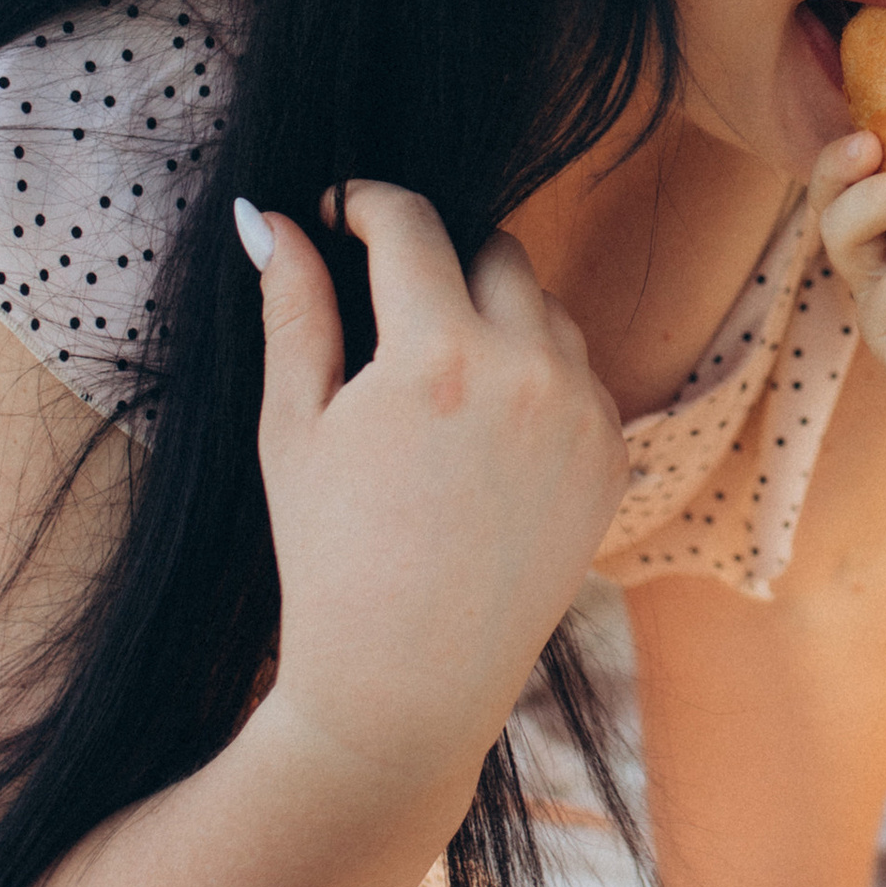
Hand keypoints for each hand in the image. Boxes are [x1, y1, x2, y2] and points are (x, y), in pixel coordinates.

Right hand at [248, 183, 628, 805]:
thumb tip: (271, 219)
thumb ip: (294, 309)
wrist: (408, 684)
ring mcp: (585, 413)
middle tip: (386, 305)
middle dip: (438, 259)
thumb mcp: (294, 428)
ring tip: (432, 388)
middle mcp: (530, 369)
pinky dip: (535, 377)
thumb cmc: (330, 558)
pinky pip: (579, 373)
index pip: (411, 222)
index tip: (340, 211)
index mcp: (440, 355)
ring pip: (544, 307)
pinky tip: (481, 439)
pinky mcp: (614, 456)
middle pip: (494, 249)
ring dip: (493, 315)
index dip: (364, 201)